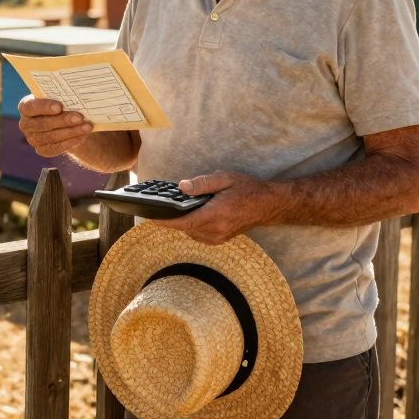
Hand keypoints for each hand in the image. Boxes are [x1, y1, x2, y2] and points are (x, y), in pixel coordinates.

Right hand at [17, 95, 92, 156]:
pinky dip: (71, 141)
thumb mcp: (59, 98)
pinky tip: (82, 136)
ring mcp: (33, 139)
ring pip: (52, 136)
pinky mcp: (42, 150)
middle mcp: (26, 124)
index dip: (44, 107)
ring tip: (87, 127)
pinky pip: (57, 148)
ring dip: (72, 131)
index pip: (30, 107)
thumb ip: (61, 97)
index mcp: (26, 107)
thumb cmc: (60, 105)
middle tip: (80, 117)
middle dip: (63, 120)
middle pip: (43, 123)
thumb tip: (76, 96)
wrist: (64, 122)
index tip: (59, 106)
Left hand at [151, 171, 282, 244]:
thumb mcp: (224, 178)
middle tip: (164, 205)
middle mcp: (216, 230)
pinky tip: (194, 214)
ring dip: (184, 222)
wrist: (268, 205)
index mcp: (216, 215)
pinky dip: (193, 226)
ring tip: (180, 208)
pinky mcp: (220, 239)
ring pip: (191, 232)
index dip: (166, 221)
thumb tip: (181, 187)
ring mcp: (219, 237)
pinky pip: (199, 235)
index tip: (151, 217)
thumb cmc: (247, 189)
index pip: (184, 223)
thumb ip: (202, 183)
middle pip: (185, 228)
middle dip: (173, 218)